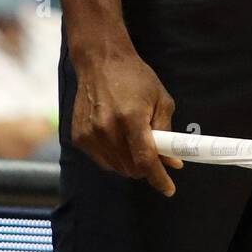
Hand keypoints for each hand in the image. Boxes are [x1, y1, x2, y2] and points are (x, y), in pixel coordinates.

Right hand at [71, 43, 183, 195]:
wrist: (100, 62)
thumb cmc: (135, 77)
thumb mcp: (161, 99)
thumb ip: (166, 132)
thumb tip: (173, 161)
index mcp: (131, 118)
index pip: (146, 160)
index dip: (159, 178)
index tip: (169, 189)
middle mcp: (107, 129)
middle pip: (131, 168)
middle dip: (146, 167)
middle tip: (155, 154)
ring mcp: (90, 135)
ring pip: (116, 168)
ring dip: (130, 163)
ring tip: (134, 141)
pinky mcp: (78, 137)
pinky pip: (102, 160)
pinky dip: (114, 156)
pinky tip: (118, 138)